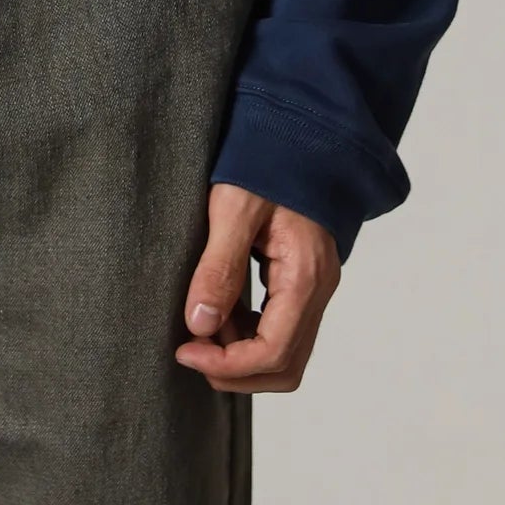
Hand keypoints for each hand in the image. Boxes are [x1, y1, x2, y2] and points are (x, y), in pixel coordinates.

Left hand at [176, 182, 339, 392]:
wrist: (298, 132)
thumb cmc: (266, 162)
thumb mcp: (233, 207)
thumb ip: (219, 267)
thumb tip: (199, 325)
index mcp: (305, 275)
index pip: (274, 352)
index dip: (228, 365)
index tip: (185, 350)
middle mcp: (319, 289)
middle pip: (286, 366)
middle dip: (236, 371)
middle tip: (190, 351)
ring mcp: (315, 287)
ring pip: (286, 353)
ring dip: (242, 356)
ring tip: (200, 328)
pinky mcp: (304, 281)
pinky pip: (282, 328)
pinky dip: (249, 335)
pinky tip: (219, 312)